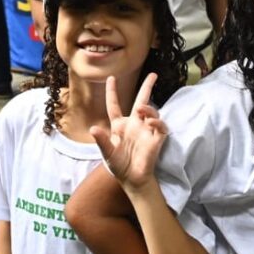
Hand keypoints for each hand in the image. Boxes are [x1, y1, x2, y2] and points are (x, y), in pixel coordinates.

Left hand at [88, 74, 166, 192]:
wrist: (132, 179)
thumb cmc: (119, 166)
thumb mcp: (107, 153)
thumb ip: (102, 141)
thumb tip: (93, 129)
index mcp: (119, 125)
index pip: (114, 105)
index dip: (112, 92)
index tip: (111, 78)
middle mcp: (134, 124)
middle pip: (141, 101)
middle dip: (147, 87)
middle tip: (153, 75)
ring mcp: (146, 130)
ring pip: (152, 112)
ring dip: (148, 108)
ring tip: (143, 110)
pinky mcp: (156, 138)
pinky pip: (160, 126)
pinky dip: (157, 121)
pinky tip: (150, 122)